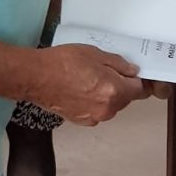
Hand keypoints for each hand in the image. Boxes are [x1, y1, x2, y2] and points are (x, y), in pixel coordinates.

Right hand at [25, 44, 154, 124]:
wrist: (35, 77)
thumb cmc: (62, 63)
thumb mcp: (95, 54)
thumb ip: (119, 64)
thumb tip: (133, 71)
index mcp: (115, 92)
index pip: (140, 90)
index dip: (139, 81)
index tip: (135, 75)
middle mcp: (107, 109)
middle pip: (125, 99)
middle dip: (120, 86)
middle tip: (104, 71)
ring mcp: (94, 118)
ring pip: (110, 106)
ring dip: (106, 95)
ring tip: (88, 79)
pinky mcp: (82, 121)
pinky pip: (97, 111)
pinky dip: (94, 102)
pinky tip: (80, 89)